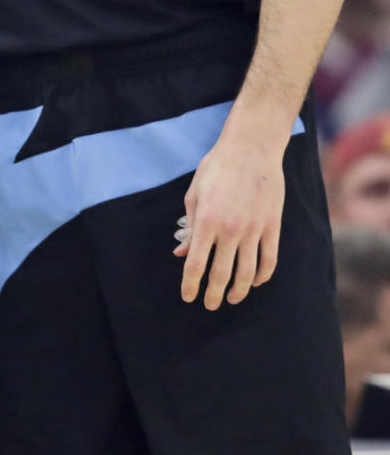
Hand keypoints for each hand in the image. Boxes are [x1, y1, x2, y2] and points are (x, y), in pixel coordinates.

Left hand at [175, 132, 284, 309]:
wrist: (251, 149)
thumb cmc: (217, 167)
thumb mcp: (195, 193)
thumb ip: (189, 225)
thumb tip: (182, 252)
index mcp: (206, 220)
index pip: (196, 263)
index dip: (191, 285)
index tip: (188, 297)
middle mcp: (230, 229)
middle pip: (221, 274)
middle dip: (213, 294)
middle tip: (210, 305)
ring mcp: (253, 229)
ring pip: (247, 273)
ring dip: (238, 291)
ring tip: (231, 298)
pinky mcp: (272, 226)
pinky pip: (269, 260)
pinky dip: (262, 276)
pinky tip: (255, 282)